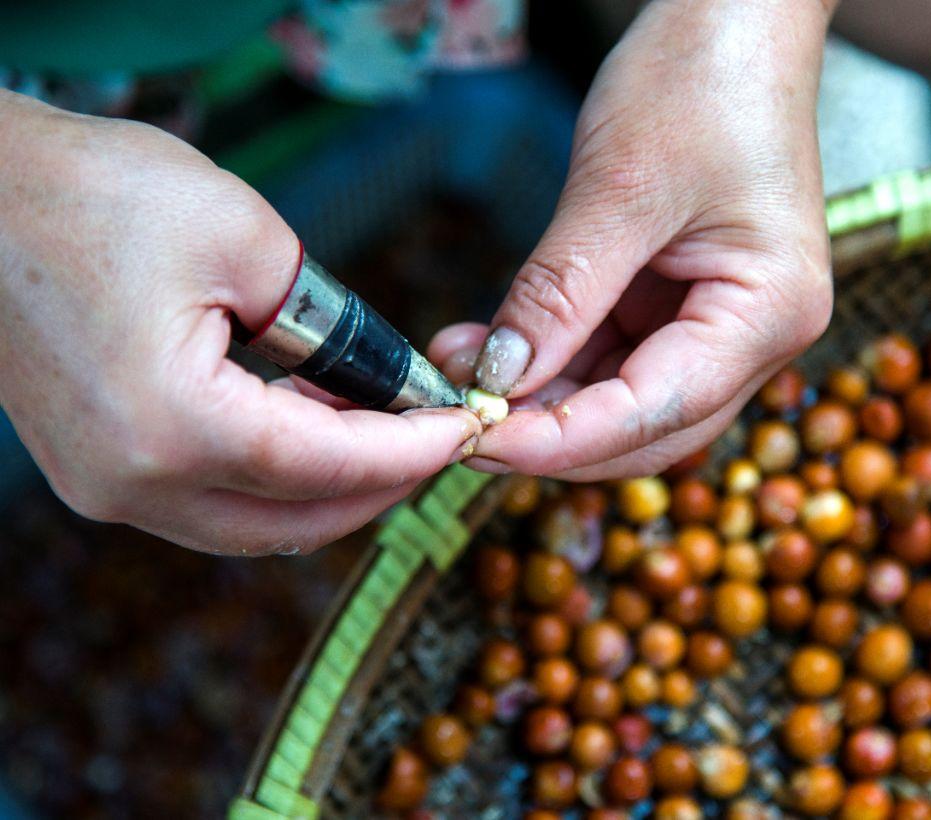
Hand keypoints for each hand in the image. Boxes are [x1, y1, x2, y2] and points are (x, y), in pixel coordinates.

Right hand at [0, 91, 480, 554]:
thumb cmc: (90, 195)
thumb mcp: (244, 236)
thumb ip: (330, 321)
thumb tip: (376, 378)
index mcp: (171, 428)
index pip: (326, 468)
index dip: (410, 452)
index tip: (464, 427)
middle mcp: (132, 482)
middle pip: (296, 520)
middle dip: (382, 483)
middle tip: (437, 438)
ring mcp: (106, 485)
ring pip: (254, 524)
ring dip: (331, 485)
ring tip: (387, 426)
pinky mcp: (98, 468)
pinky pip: (210, 501)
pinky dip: (276, 477)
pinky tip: (312, 423)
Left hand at [431, 0, 834, 479]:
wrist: (735, 18)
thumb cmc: (703, 80)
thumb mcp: (618, 189)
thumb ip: (559, 295)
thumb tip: (499, 382)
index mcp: (769, 312)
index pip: (656, 410)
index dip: (560, 439)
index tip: (476, 439)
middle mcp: (756, 336)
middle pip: (646, 427)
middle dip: (551, 432)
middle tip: (462, 422)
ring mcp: (721, 324)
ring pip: (622, 400)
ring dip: (543, 397)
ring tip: (463, 370)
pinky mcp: (683, 305)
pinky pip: (613, 356)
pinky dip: (555, 359)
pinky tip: (494, 349)